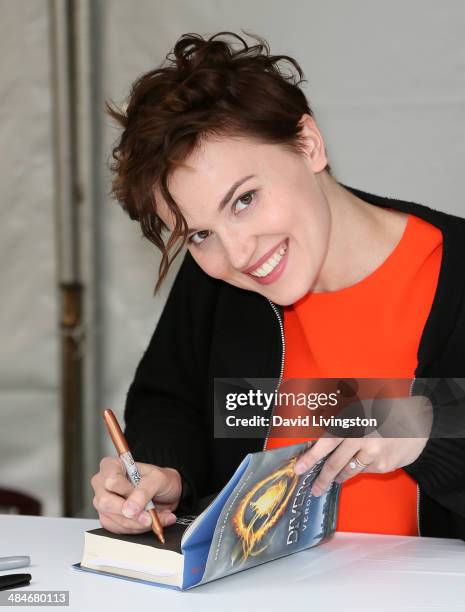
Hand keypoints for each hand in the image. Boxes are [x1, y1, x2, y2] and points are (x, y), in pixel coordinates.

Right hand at [91, 457, 181, 533]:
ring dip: (137, 523)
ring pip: (113, 519)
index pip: (110, 480)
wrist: (166, 493)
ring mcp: (104, 503)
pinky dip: (136, 529)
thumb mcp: (157, 479)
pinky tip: (149, 522)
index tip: (140, 494)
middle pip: (106, 502)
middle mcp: (103, 484)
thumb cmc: (160, 480)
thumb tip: (130, 509)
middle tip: (148, 516)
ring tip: (155, 518)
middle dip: (130, 513)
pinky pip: (118, 529)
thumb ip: (144, 491)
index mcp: (111, 466)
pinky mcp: (109, 519)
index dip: (126, 491)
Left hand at [294, 396, 431, 496]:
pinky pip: (366, 471)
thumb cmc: (383, 412)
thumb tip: (317, 442)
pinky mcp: (384, 465)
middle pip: (335, 463)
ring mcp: (374, 454)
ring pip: (349, 470)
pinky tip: (368, 459)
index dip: (310, 458)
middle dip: (322, 479)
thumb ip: (339, 423)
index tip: (298, 469)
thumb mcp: (359, 410)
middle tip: (315, 488)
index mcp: (352, 422)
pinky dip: (362, 467)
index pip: (325, 443)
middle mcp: (362, 438)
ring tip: (335, 478)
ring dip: (339, 476)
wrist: (417, 421)